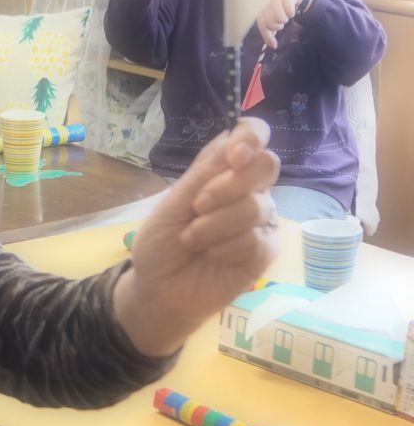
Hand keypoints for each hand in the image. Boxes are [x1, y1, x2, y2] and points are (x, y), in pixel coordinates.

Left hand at [113, 117, 280, 356]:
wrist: (159, 289)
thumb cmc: (162, 245)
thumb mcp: (172, 205)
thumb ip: (202, 174)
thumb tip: (232, 136)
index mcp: (224, 172)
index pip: (253, 136)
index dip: (251, 137)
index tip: (233, 155)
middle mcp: (249, 191)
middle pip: (266, 165)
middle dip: (228, 185)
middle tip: (197, 206)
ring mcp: (260, 221)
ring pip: (256, 206)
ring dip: (214, 224)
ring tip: (191, 240)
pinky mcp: (265, 251)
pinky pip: (256, 238)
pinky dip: (225, 246)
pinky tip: (212, 255)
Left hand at [255, 0, 305, 48]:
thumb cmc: (277, 4)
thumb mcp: (270, 15)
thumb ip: (269, 30)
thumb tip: (272, 46)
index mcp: (258, 7)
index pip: (262, 25)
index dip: (268, 36)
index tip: (274, 45)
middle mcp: (263, 1)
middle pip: (272, 24)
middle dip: (278, 26)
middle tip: (281, 20)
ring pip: (281, 18)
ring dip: (285, 19)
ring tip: (284, 13)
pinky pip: (290, 12)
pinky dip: (292, 12)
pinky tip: (290, 6)